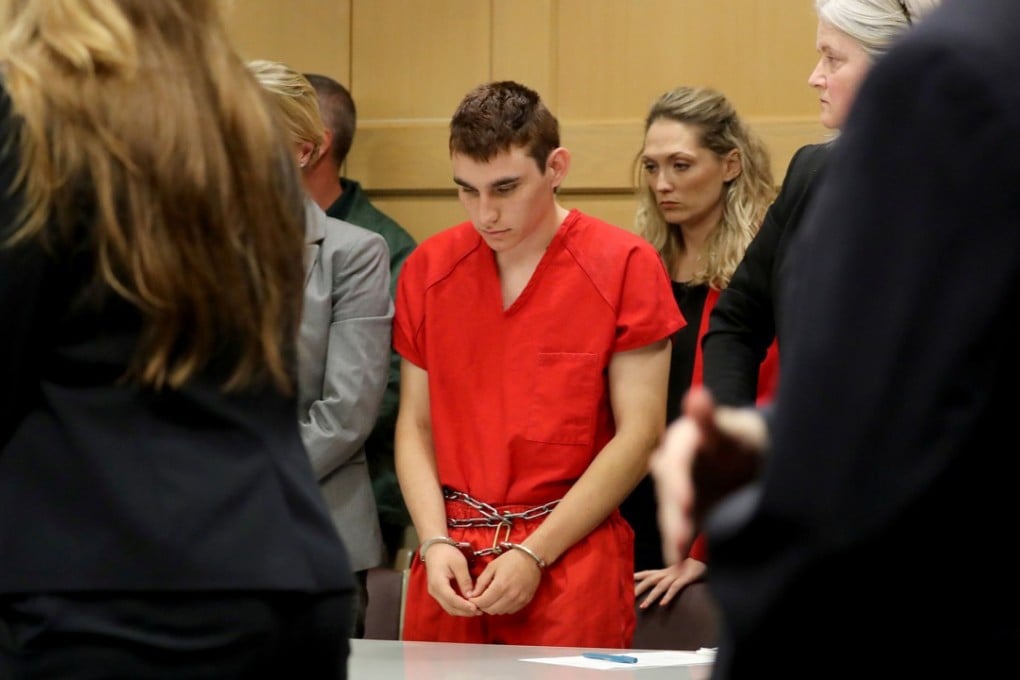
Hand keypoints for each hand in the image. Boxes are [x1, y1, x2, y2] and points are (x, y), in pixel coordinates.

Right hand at [423, 542, 480, 616]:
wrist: (435, 549)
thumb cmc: (447, 553)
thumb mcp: (459, 563)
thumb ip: (464, 580)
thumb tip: (471, 596)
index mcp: (438, 583)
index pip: (452, 599)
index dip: (464, 606)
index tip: (476, 608)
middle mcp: (435, 591)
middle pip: (450, 607)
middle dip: (465, 611)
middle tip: (480, 610)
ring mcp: (435, 593)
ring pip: (449, 608)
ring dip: (462, 611)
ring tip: (477, 609)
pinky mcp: (438, 593)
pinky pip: (448, 604)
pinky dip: (459, 607)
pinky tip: (469, 605)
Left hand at [468, 547, 541, 614]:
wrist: (531, 558)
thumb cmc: (511, 559)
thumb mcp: (492, 566)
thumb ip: (481, 582)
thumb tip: (472, 595)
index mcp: (500, 586)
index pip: (483, 603)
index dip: (475, 602)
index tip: (473, 597)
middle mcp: (510, 596)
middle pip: (490, 610)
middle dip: (483, 605)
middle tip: (481, 597)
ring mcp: (519, 600)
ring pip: (500, 612)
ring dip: (493, 607)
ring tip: (492, 597)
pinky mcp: (525, 602)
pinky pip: (510, 611)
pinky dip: (503, 607)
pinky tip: (502, 598)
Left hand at [634, 558, 705, 608]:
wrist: (705, 559)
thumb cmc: (691, 567)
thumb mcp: (677, 571)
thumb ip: (668, 578)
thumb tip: (660, 586)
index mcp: (665, 571)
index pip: (648, 573)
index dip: (636, 576)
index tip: (625, 582)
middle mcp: (668, 572)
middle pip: (650, 580)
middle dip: (639, 588)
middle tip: (628, 597)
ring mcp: (676, 575)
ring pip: (660, 586)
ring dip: (651, 597)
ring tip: (643, 607)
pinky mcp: (685, 579)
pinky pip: (675, 588)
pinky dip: (668, 596)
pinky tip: (663, 604)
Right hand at [651, 386, 767, 562]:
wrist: (754, 458)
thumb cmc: (743, 439)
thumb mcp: (732, 429)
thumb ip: (711, 419)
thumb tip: (696, 394)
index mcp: (683, 440)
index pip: (675, 460)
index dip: (678, 481)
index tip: (686, 502)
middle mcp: (674, 465)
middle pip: (669, 490)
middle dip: (673, 514)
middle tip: (682, 537)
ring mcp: (679, 489)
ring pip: (670, 511)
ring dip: (672, 533)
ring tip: (677, 557)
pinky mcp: (687, 511)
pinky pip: (678, 527)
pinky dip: (677, 545)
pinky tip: (677, 563)